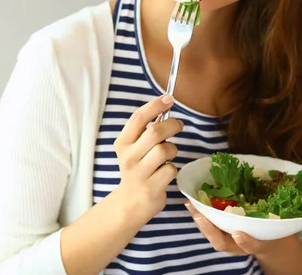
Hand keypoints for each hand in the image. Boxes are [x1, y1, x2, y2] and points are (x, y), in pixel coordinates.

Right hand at [113, 95, 183, 223]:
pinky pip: (171, 169)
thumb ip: (145, 131)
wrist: (130, 203)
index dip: (155, 105)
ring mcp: (139, 173)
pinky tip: (165, 173)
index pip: (138, 118)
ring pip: (165, 150)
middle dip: (172, 125)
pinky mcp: (151, 187)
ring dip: (172, 150)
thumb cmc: (137, 169)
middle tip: (179, 125)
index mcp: (123, 143)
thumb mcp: (134, 149)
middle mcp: (128, 157)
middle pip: (155, 132)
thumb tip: (165, 107)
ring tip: (168, 156)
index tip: (169, 98)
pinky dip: (172, 169)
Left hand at [184, 200, 301, 256]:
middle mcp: (243, 242)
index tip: (238, 233)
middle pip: (223, 243)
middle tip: (200, 216)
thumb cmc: (282, 232)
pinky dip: (198, 213)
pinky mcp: (222, 229)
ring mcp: (230, 239)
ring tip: (190, 205)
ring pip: (212, 235)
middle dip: (211, 231)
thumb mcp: (296, 228)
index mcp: (261, 243)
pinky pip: (208, 224)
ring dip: (200, 221)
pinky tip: (189, 199)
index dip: (246, 241)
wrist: (274, 249)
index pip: (254, 244)